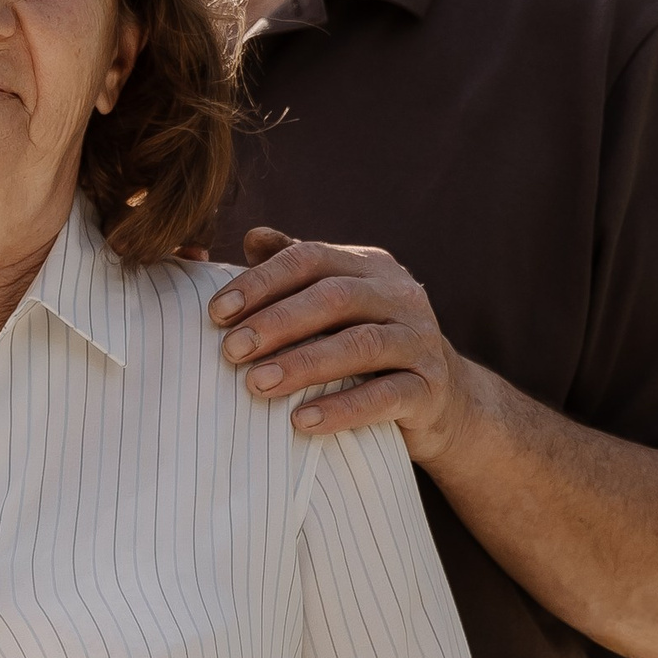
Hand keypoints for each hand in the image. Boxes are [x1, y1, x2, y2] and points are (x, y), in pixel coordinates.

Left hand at [209, 228, 473, 462]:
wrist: (441, 400)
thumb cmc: (368, 343)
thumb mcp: (336, 303)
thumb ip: (297, 270)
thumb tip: (253, 236)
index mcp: (370, 266)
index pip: (311, 258)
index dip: (262, 281)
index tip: (216, 312)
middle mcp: (400, 295)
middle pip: (335, 297)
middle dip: (277, 322)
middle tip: (230, 350)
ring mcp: (420, 341)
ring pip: (361, 345)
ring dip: (304, 364)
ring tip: (257, 384)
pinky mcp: (430, 389)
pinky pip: (386, 397)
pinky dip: (342, 409)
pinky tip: (302, 422)